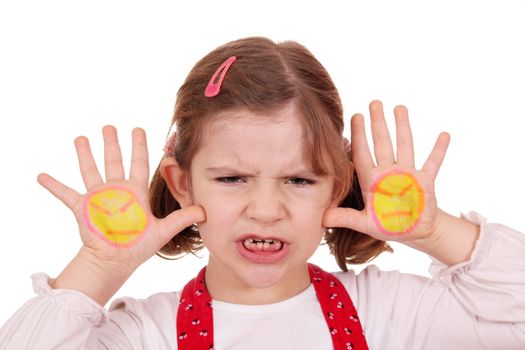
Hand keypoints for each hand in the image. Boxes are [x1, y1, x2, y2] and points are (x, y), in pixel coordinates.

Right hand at [37, 126, 204, 274]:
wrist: (116, 261)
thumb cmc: (138, 246)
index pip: (139, 163)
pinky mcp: (82, 208)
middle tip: (110, 125)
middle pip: (114, 160)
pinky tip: (41, 175)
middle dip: (113, 143)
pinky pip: (65, 194)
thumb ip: (182, 218)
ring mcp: (98, 197)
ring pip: (91, 169)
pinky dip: (53, 185)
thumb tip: (204, 210)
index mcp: (135, 192)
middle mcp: (116, 190)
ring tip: (81, 138)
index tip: (139, 129)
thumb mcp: (163, 230)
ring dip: (85, 154)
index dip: (139, 146)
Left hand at [323, 101, 449, 243]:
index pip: (362, 154)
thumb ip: (345, 218)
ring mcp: (408, 174)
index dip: (358, 136)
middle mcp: (389, 172)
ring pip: (405, 145)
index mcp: (373, 181)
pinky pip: (433, 162)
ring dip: (403, 127)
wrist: (414, 232)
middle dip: (378, 123)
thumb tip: (321, 218)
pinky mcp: (426, 181)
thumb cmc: (389, 225)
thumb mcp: (364, 223)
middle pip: (382, 143)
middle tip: (374, 103)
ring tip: (399, 107)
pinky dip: (438, 150)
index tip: (355, 117)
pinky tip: (443, 134)